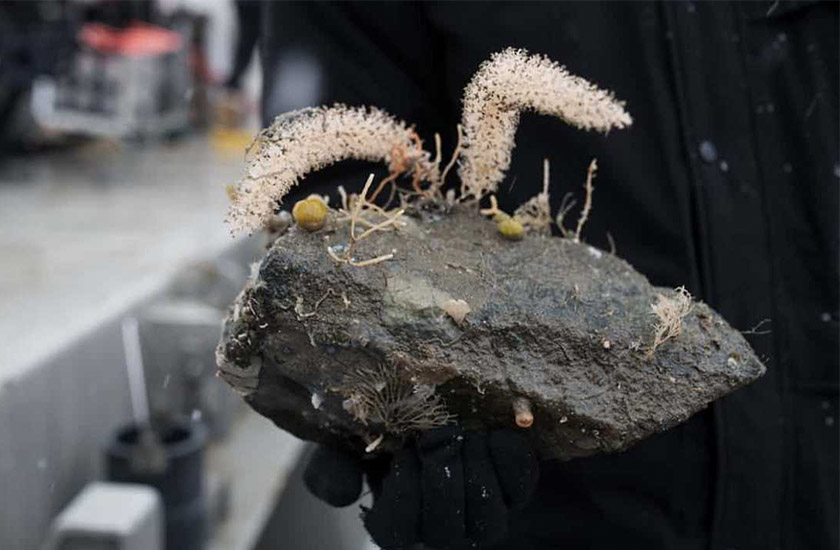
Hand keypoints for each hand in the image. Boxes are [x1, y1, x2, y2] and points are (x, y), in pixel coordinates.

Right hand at [303, 426, 538, 549]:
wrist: (421, 406)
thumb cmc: (378, 431)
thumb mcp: (342, 444)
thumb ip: (330, 468)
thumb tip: (344, 495)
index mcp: (395, 524)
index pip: (397, 533)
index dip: (403, 493)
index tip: (403, 450)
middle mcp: (440, 531)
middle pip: (446, 531)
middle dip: (441, 478)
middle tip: (435, 436)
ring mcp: (481, 516)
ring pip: (488, 522)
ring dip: (476, 474)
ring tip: (464, 436)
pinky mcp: (513, 490)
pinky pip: (521, 486)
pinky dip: (511, 460)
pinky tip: (494, 433)